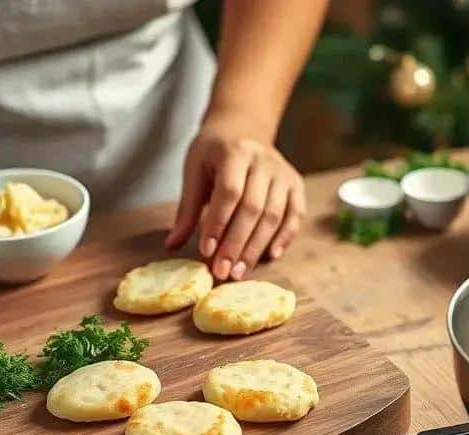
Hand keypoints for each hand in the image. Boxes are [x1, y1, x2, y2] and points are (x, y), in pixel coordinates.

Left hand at [165, 117, 305, 280]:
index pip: (229, 192)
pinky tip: (271, 256)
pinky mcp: (296, 185)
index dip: (218, 223)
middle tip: (222, 272)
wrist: (243, 128)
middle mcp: (264, 161)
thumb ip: (187, 209)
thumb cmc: (214, 152)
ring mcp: (283, 173)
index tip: (206, 251)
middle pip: (253, 208)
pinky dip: (285, 238)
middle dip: (236, 244)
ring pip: (274, 216)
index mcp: (235, 152)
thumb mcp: (194, 171)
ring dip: (256, 247)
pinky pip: (295, 215)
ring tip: (239, 272)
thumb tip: (172, 245)